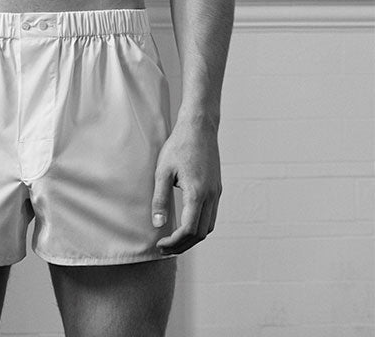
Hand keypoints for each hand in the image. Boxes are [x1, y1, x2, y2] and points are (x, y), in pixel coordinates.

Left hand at [151, 116, 221, 254]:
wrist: (199, 127)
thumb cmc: (179, 146)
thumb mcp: (163, 171)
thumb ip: (160, 199)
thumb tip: (158, 224)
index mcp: (198, 193)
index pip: (189, 230)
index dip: (175, 242)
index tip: (160, 244)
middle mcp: (211, 196)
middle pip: (201, 233)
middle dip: (183, 245)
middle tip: (164, 248)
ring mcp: (217, 193)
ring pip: (209, 226)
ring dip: (193, 237)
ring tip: (174, 240)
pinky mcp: (217, 188)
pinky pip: (212, 215)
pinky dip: (200, 226)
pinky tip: (185, 224)